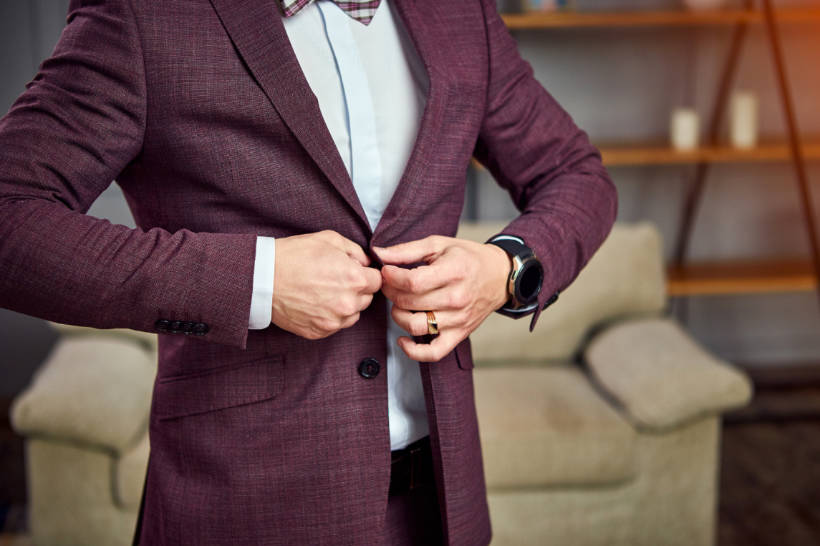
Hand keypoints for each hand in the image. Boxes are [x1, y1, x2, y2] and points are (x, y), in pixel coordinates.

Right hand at [273, 230, 381, 339]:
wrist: (262, 278)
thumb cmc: (294, 255)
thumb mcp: (329, 239)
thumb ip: (356, 251)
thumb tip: (366, 262)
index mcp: (354, 279)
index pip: (377, 281)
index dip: (366, 274)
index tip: (355, 272)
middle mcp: (348, 303)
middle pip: (366, 299)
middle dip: (356, 289)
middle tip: (335, 280)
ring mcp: (333, 321)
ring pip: (352, 314)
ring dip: (345, 305)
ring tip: (324, 292)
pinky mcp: (319, 332)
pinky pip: (335, 326)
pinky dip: (329, 316)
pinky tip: (315, 303)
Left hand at [375, 236, 510, 361]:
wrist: (500, 276)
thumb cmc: (468, 258)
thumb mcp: (439, 244)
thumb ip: (407, 250)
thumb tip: (378, 254)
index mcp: (453, 272)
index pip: (413, 282)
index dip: (391, 278)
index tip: (386, 272)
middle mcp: (456, 298)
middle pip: (410, 303)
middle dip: (391, 293)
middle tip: (390, 285)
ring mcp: (458, 320)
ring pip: (415, 326)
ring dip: (398, 315)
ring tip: (399, 304)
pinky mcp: (459, 335)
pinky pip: (433, 353)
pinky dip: (413, 351)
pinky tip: (403, 339)